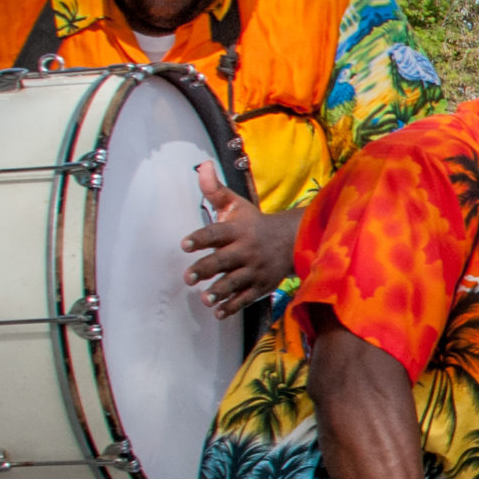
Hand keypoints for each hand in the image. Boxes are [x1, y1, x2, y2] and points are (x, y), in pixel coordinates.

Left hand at [183, 162, 297, 316]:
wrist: (293, 240)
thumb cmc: (255, 222)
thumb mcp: (237, 204)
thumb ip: (215, 189)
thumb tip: (200, 165)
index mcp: (238, 230)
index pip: (217, 233)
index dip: (200, 238)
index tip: (184, 244)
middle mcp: (246, 250)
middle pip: (224, 260)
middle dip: (206, 269)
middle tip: (188, 277)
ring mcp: (255, 270)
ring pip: (235, 282)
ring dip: (219, 291)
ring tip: (204, 298)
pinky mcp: (261, 286)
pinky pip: (246, 298)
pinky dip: (232, 306)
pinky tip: (218, 312)